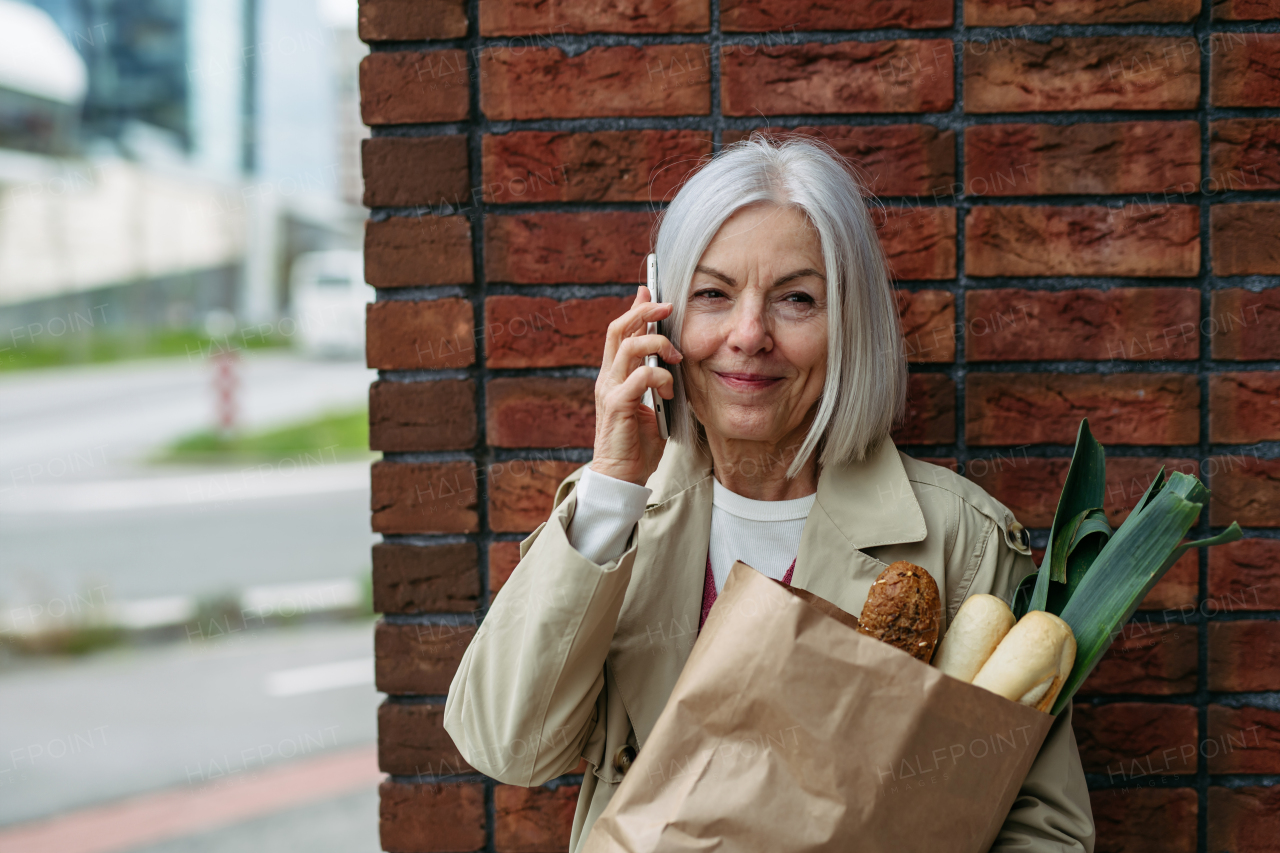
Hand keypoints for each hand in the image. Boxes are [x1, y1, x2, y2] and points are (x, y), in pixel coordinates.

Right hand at [589, 285, 682, 485]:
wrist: (621, 477)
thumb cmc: (637, 446)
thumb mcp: (650, 406)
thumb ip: (655, 384)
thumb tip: (671, 365)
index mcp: (614, 376)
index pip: (620, 332)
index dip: (634, 309)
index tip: (649, 291)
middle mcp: (607, 378)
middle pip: (619, 329)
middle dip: (644, 311)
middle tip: (668, 305)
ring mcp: (609, 390)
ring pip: (630, 346)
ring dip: (657, 343)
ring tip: (676, 356)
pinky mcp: (617, 405)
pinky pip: (640, 376)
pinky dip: (660, 377)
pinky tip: (668, 391)